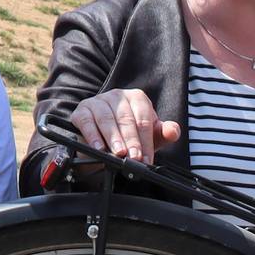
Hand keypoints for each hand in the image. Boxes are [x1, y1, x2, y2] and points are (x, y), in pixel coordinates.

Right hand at [61, 88, 180, 163]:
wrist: (103, 140)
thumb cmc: (130, 136)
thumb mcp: (149, 136)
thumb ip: (165, 133)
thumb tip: (173, 131)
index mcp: (137, 98)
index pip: (143, 119)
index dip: (146, 140)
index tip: (146, 158)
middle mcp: (117, 95)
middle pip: (126, 119)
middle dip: (131, 141)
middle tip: (134, 158)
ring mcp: (98, 101)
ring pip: (107, 119)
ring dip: (113, 138)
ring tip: (119, 154)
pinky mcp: (82, 110)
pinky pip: (87, 122)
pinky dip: (93, 136)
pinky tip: (99, 148)